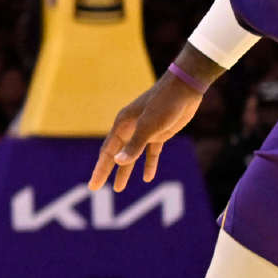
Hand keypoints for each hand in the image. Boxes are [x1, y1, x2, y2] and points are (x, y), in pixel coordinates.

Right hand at [90, 73, 204, 193]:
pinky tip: (148, 178)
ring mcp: (145, 132)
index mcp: (122, 125)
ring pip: (132, 156)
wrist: (184, 88)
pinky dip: (149, 164)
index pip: (107, 153)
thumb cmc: (164, 104)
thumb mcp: (149, 126)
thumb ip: (134, 145)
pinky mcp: (159, 133)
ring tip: (118, 189)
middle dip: (106, 172)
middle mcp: (130, 129)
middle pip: (115, 156)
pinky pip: (151, 153)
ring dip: (125, 171)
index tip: (93, 185)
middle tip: (94, 188)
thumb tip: (118, 162)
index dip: (100, 170)